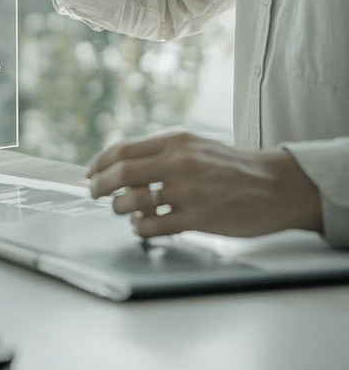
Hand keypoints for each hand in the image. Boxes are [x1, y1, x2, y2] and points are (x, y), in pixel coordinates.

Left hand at [86, 131, 322, 238]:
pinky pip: (154, 226)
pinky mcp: (200, 219)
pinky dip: (140, 227)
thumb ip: (162, 153)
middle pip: (121, 173)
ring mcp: (189, 191)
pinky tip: (143, 226)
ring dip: (120, 208)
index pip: (123, 149)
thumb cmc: (233, 167)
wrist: (278, 185)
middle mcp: (179, 162)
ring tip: (123, 211)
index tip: (91, 172)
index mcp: (176, 141)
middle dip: (100, 185)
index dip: (100, 163)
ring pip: (133, 201)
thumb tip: (121, 166)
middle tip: (95, 193)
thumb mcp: (196, 146)